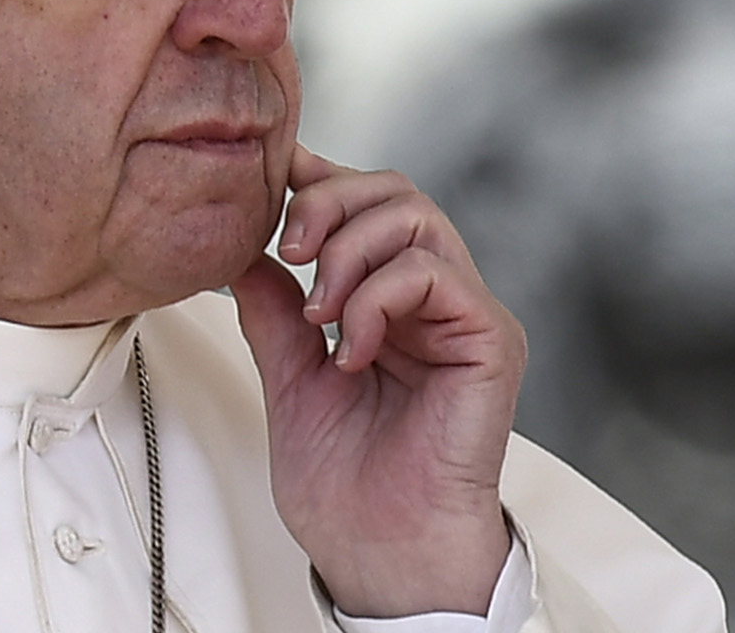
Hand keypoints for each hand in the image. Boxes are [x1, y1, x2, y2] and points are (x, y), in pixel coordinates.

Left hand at [231, 146, 525, 617]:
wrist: (381, 556)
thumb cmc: (347, 491)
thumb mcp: (288, 383)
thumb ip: (274, 315)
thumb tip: (244, 253)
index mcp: (394, 304)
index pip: (368, 208)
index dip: (322, 180)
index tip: (271, 178)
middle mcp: (436, 300)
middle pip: (395, 193)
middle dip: (329, 203)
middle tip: (291, 250)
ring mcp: (466, 316)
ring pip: (417, 217)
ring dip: (350, 251)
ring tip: (318, 314)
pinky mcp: (490, 340)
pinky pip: (436, 274)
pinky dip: (379, 297)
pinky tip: (352, 348)